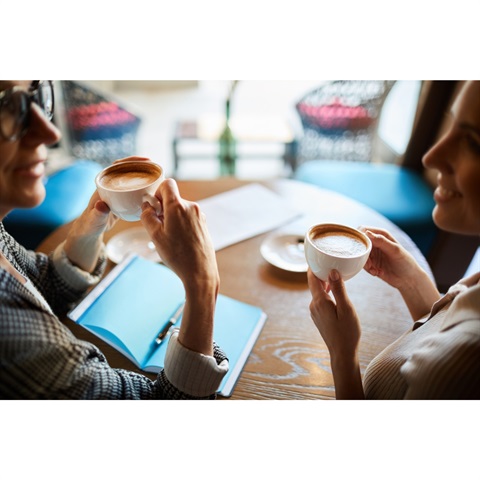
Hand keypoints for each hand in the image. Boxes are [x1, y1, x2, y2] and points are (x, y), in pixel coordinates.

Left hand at [64, 156, 153, 271]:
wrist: (89, 232)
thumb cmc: (89, 225)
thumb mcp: (94, 220)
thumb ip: (98, 214)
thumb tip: (102, 205)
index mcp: (103, 185)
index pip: (117, 166)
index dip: (130, 161)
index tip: (144, 161)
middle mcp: (110, 185)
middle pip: (127, 170)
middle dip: (141, 166)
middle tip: (155, 167)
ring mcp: (116, 192)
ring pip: (131, 179)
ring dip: (143, 176)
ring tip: (157, 177)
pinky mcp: (121, 200)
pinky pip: (133, 189)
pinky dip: (143, 187)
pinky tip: (152, 190)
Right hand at [141, 178, 218, 355]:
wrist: (200, 272)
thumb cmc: (177, 255)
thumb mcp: (155, 235)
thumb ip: (148, 216)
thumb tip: (147, 205)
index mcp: (178, 206)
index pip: (167, 184)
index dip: (158, 193)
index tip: (155, 208)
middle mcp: (191, 207)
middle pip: (173, 198)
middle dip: (163, 208)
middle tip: (158, 227)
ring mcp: (199, 216)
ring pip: (180, 209)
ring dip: (171, 218)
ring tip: (169, 238)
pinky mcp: (203, 225)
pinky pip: (188, 218)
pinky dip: (180, 224)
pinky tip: (179, 241)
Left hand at [307, 269, 363, 398]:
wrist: (342, 353)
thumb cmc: (347, 332)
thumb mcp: (346, 308)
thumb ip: (338, 289)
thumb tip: (332, 271)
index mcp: (319, 301)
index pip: (312, 277)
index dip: (313, 265)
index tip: (317, 253)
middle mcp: (313, 305)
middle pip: (314, 283)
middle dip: (321, 271)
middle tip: (329, 258)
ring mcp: (315, 311)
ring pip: (318, 291)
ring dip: (324, 282)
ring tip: (334, 271)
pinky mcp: (319, 316)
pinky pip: (320, 299)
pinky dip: (326, 291)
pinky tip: (335, 290)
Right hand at [360, 227, 421, 288]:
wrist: (408, 279)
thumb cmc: (405, 262)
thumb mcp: (395, 250)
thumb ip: (381, 241)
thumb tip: (367, 233)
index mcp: (381, 235)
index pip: (364, 230)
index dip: (360, 238)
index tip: (361, 249)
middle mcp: (375, 242)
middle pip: (359, 244)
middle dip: (362, 255)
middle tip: (370, 264)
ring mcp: (372, 253)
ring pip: (359, 255)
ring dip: (366, 264)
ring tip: (376, 270)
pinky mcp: (371, 263)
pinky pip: (362, 264)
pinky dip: (368, 270)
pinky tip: (378, 273)